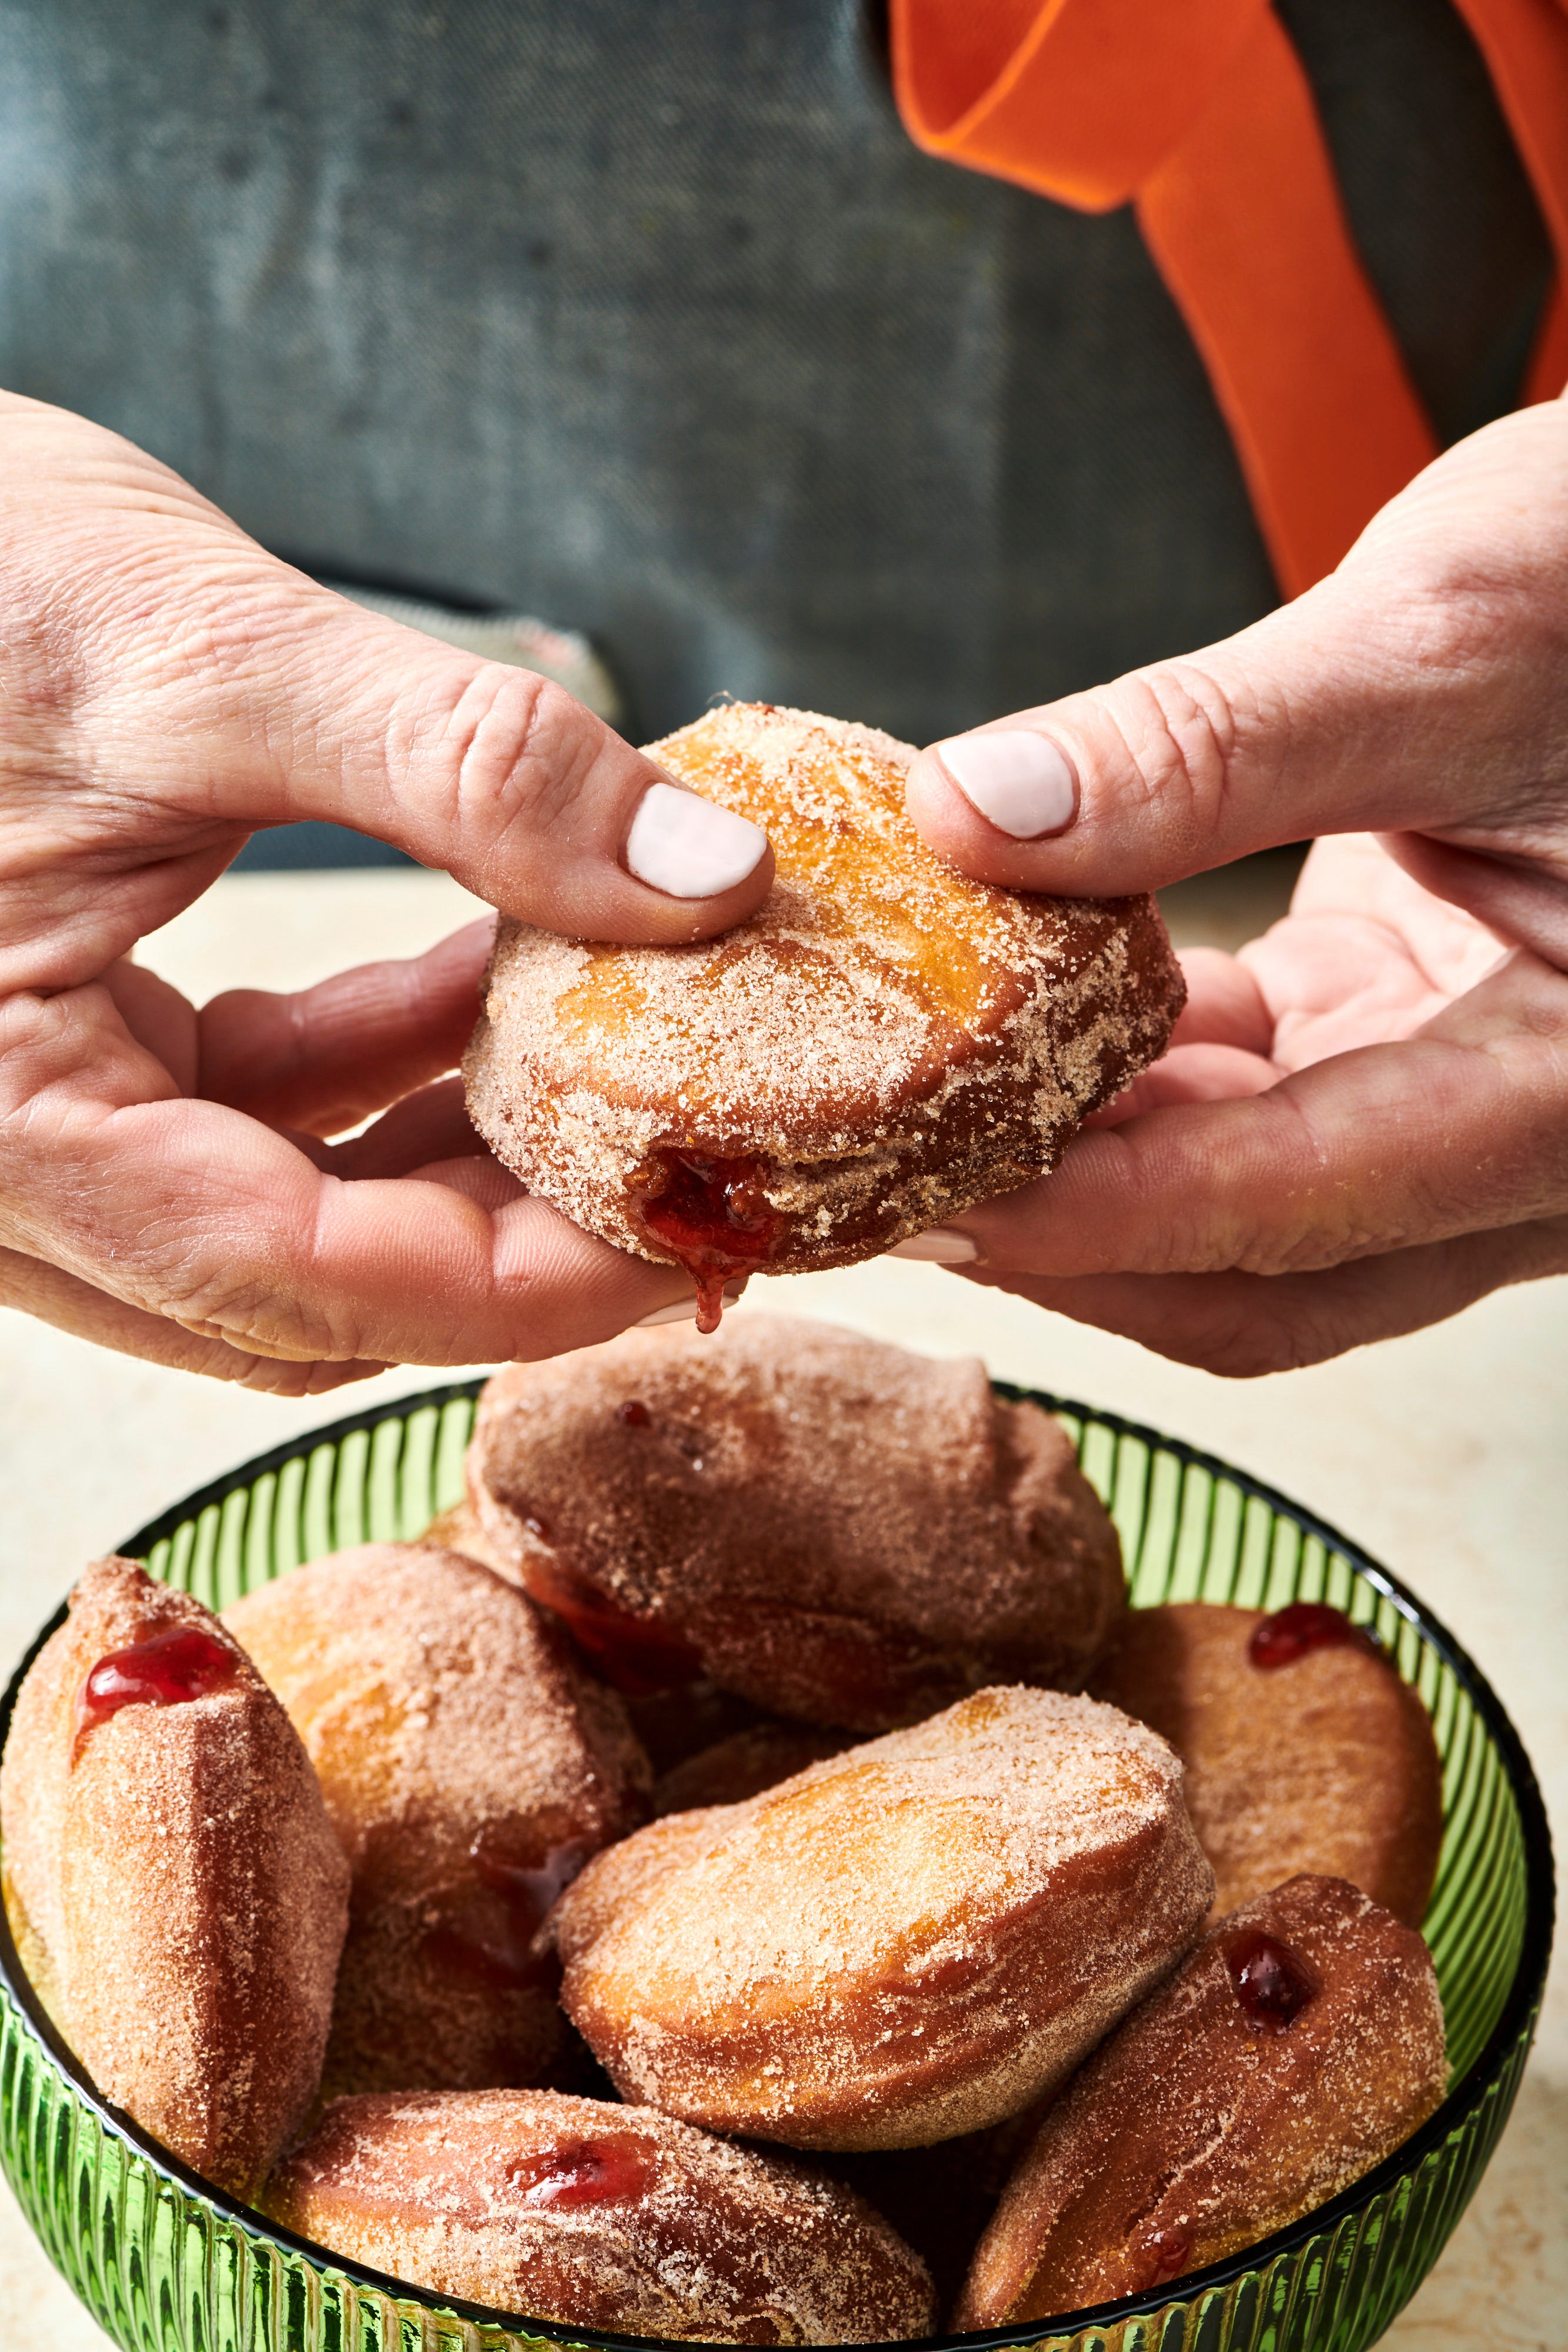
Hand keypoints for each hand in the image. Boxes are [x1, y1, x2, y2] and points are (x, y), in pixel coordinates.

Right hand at [0, 395, 773, 1388]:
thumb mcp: (207, 658)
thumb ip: (467, 777)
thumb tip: (711, 878)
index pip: (293, 1285)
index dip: (514, 1288)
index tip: (690, 1240)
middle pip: (299, 1286)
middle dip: (503, 1243)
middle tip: (689, 1171)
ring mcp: (25, 1102)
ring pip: (282, 1209)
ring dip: (456, 1151)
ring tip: (615, 1059)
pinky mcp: (59, 1032)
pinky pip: (247, 1105)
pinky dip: (383, 1061)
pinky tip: (500, 976)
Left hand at [900, 400, 1567, 1373]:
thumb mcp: (1449, 638)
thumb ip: (1213, 748)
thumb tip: (969, 816)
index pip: (1305, 1203)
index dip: (1103, 1218)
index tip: (925, 1197)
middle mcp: (1532, 1135)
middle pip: (1267, 1274)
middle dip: (1071, 1245)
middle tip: (876, 1188)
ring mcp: (1463, 1097)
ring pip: (1246, 1210)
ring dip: (1084, 1169)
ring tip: (906, 1111)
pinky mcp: (1405, 1035)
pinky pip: (1248, 1107)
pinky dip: (1126, 1081)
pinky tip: (1002, 1022)